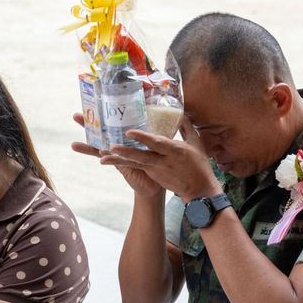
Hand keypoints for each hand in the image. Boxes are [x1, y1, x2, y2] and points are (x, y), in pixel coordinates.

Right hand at [69, 112, 162, 198]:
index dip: (100, 114)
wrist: (157, 180)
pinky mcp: (124, 166)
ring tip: (73, 144)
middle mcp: (117, 145)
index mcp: (123, 136)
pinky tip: (100, 154)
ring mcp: (118, 156)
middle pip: (100, 133)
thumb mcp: (153, 138)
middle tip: (75, 116)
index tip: (90, 103)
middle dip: (88, 125)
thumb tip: (155, 106)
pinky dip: (108, 158)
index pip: (110, 122)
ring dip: (88, 146)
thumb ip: (150, 127)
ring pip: (101, 148)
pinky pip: (114, 161)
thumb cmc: (157, 157)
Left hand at [99, 119, 220, 201]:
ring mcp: (156, 169)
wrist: (198, 190)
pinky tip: (108, 159)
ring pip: (135, 163)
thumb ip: (186, 127)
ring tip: (103, 157)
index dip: (143, 138)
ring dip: (119, 159)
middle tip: (111, 146)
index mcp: (176, 151)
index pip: (157, 143)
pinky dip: (122, 162)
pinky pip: (135, 166)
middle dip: (126, 151)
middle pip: (142, 156)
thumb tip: (181, 113)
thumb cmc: (199, 164)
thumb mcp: (196, 143)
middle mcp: (164, 161)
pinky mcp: (152, 174)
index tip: (130, 132)